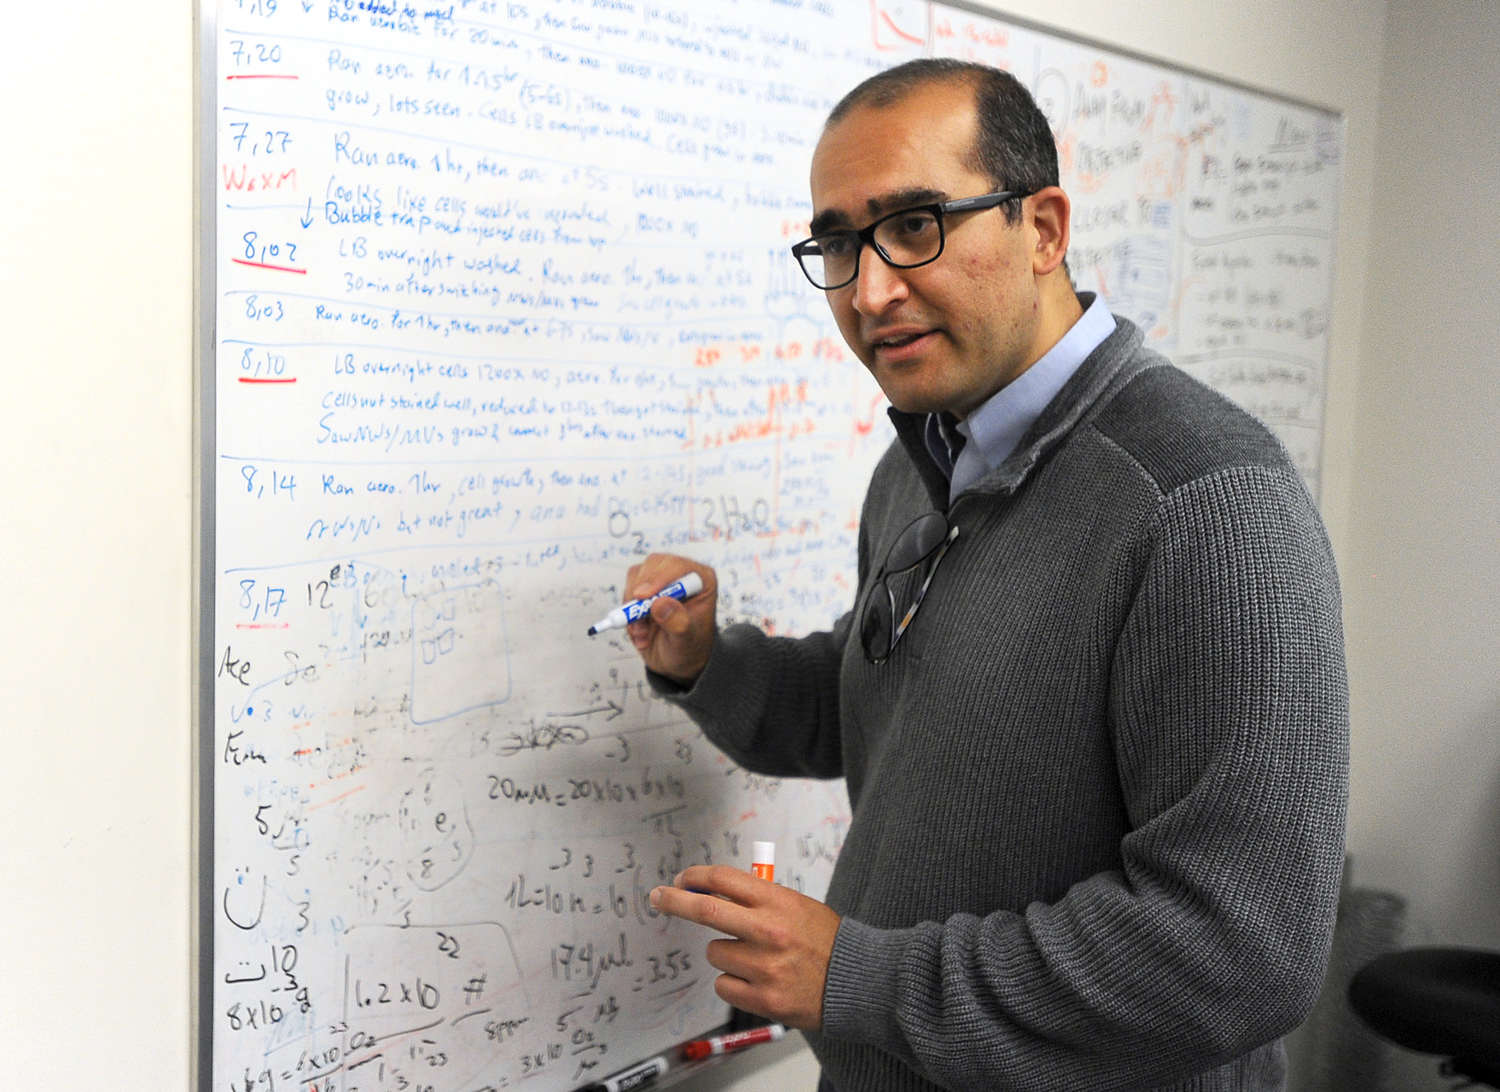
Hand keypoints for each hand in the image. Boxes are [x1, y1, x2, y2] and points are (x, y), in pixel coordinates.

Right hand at [624, 553, 717, 685]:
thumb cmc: (690, 648)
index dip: (658, 577)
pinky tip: (640, 633)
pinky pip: (627, 592)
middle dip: (641, 590)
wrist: (678, 662)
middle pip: (654, 564)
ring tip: (643, 632)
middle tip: (635, 614)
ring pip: (636, 576)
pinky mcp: (643, 591)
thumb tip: (660, 604)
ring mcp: (660, 581)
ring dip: (632, 605)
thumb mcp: (687, 640)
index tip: (643, 596)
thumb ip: (677, 622)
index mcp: (701, 580)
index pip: (678, 566)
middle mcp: (681, 575)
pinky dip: (627, 613)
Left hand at [650, 865, 840, 1030]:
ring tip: (756, 959)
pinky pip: (724, 985)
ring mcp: (764, 967)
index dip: (696, 876)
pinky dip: (734, 983)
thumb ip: (758, 898)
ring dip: (725, 954)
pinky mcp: (763, 999)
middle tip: (659, 897)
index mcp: (778, 902)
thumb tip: (711, 889)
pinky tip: (758, 981)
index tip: (681, 879)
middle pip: (705, 909)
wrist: (856, 982)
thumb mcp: (797, 905)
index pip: (724, 879)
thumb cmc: (825, 941)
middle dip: (675, 900)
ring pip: (715, 953)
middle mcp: (768, 931)